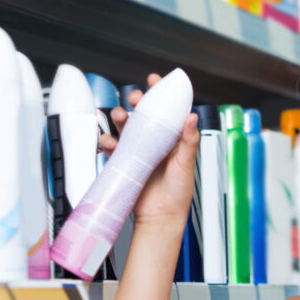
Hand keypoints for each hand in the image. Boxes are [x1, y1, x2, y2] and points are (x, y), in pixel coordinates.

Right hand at [100, 73, 199, 228]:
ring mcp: (140, 152)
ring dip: (120, 118)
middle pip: (144, 115)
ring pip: (127, 128)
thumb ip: (188, 141)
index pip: (168, 112)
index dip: (161, 94)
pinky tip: (108, 141)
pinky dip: (108, 142)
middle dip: (137, 102)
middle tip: (134, 98)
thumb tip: (192, 117)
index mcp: (173, 140)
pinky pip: (114, 148)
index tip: (155, 81)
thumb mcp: (185, 165)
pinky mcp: (126, 163)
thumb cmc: (177, 195)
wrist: (160, 219)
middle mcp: (156, 143)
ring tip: (119, 116)